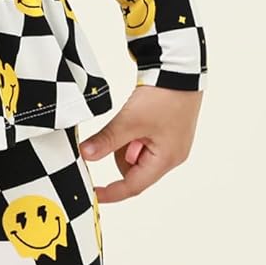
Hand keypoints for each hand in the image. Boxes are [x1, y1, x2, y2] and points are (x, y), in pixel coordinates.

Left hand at [77, 86, 202, 202]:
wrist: (180, 70)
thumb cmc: (163, 97)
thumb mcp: (130, 121)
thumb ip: (107, 140)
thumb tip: (86, 155)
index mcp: (166, 159)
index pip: (134, 185)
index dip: (112, 192)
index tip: (94, 194)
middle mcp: (172, 156)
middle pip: (135, 168)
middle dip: (121, 152)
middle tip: (121, 130)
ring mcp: (171, 144)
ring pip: (137, 154)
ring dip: (127, 141)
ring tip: (132, 119)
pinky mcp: (167, 132)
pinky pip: (143, 141)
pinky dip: (134, 133)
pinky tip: (136, 116)